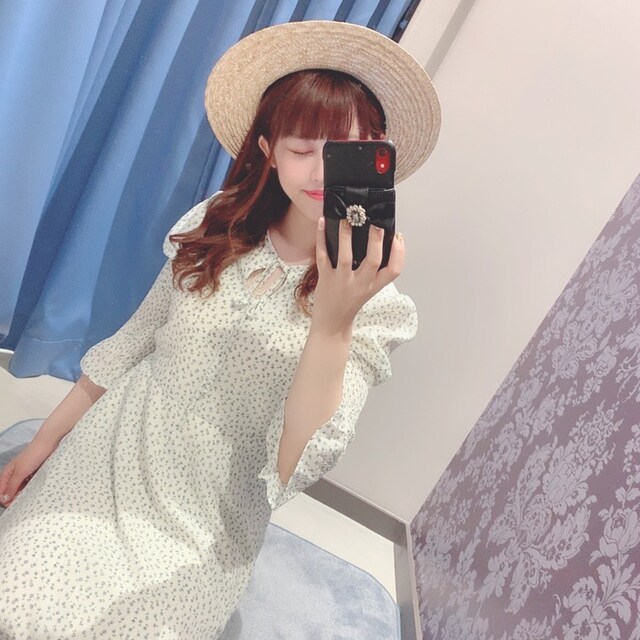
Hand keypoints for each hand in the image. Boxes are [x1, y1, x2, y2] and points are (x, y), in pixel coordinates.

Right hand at [0, 437, 56, 506]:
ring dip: (22, 494)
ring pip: (19, 489)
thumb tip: (4, 499)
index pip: (0, 492)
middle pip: (9, 492)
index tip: (13, 504)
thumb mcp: (21, 472)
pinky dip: (30, 489)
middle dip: (14, 498)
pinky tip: (34, 491)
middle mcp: (13, 475)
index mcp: (7, 474)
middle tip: (22, 501)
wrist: (48, 443)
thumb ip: (12, 486)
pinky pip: (28, 485)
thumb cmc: (33, 455)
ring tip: (29, 497)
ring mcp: (23, 474)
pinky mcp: (33, 473)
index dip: (4, 500)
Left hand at [312, 217, 404, 334]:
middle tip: (375, 222)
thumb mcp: (368, 289)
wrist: (332, 323)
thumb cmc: (350, 302)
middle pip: (373, 261)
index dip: (400, 253)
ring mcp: (342, 281)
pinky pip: (323, 256)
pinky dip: (321, 238)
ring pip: (346, 256)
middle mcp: (360, 284)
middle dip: (376, 240)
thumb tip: (375, 240)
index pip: (394, 270)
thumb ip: (373, 271)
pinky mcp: (325, 279)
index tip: (398, 236)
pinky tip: (322, 222)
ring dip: (346, 235)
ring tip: (347, 218)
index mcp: (374, 285)